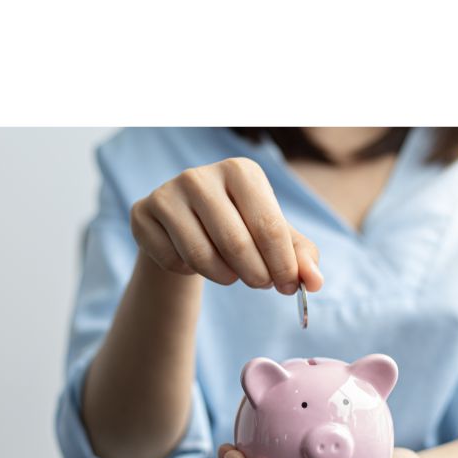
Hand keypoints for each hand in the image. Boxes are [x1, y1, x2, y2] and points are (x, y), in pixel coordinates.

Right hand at [130, 157, 323, 293]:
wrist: (184, 224)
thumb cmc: (238, 227)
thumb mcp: (272, 237)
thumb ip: (299, 257)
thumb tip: (315, 282)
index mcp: (240, 171)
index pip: (269, 227)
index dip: (283, 265)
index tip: (290, 287)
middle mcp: (200, 176)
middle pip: (236, 243)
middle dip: (256, 274)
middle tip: (262, 284)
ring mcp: (167, 193)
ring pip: (201, 256)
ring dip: (224, 277)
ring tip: (231, 273)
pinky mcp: (142, 214)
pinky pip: (173, 261)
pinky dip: (188, 272)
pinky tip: (192, 258)